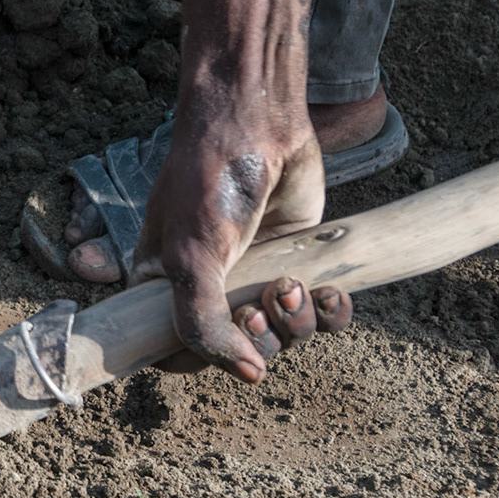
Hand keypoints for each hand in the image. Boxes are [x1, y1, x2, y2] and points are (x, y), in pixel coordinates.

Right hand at [133, 95, 348, 380]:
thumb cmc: (208, 181)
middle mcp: (211, 288)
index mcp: (166, 287)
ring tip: (295, 287)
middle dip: (261, 340)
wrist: (257, 122)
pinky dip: (331, 312)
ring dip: (299, 325)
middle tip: (263, 309)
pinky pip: (321, 315)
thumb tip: (251, 374)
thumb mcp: (193, 255)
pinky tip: (332, 293)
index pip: (175, 352)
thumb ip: (203, 322)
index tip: (226, 348)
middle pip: (240, 353)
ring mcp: (256, 277)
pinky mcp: (298, 263)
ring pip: (285, 338)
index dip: (203, 361)